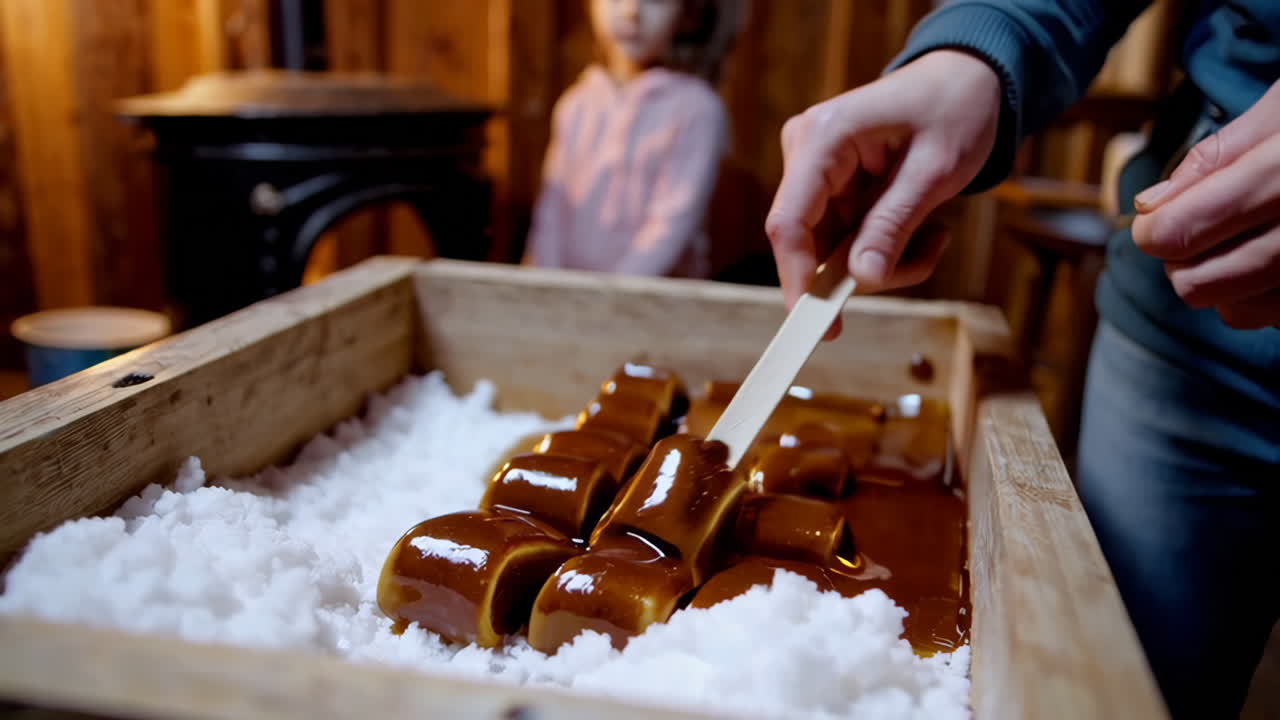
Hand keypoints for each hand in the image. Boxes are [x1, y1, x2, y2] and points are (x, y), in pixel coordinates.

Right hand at [764, 50, 1001, 328]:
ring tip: (934, 241)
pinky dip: (885, 247)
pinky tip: (925, 231)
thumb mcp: (934, 170)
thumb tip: (862, 280)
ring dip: (883, 259)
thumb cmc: (956, 110)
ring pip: (831, 246)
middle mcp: (805, 150)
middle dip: (861, 268)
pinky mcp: (830, 184)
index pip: (789, 221)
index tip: (818, 323)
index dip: (797, 277)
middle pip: (810, 240)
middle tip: (924, 263)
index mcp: (822, 137)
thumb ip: (893, 225)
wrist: (969, 79)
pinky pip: (846, 237)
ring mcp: (815, 168)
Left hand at [1132, 80, 1279, 329]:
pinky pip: (1277, 319)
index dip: (1153, 231)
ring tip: (1246, 242)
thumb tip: (1152, 206)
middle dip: (1181, 263)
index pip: (1180, 231)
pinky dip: (1265, 298)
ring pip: (1236, 313)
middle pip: (1197, 285)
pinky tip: (1279, 261)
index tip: (1155, 221)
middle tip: (1197, 233)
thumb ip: (1219, 155)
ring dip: (1224, 285)